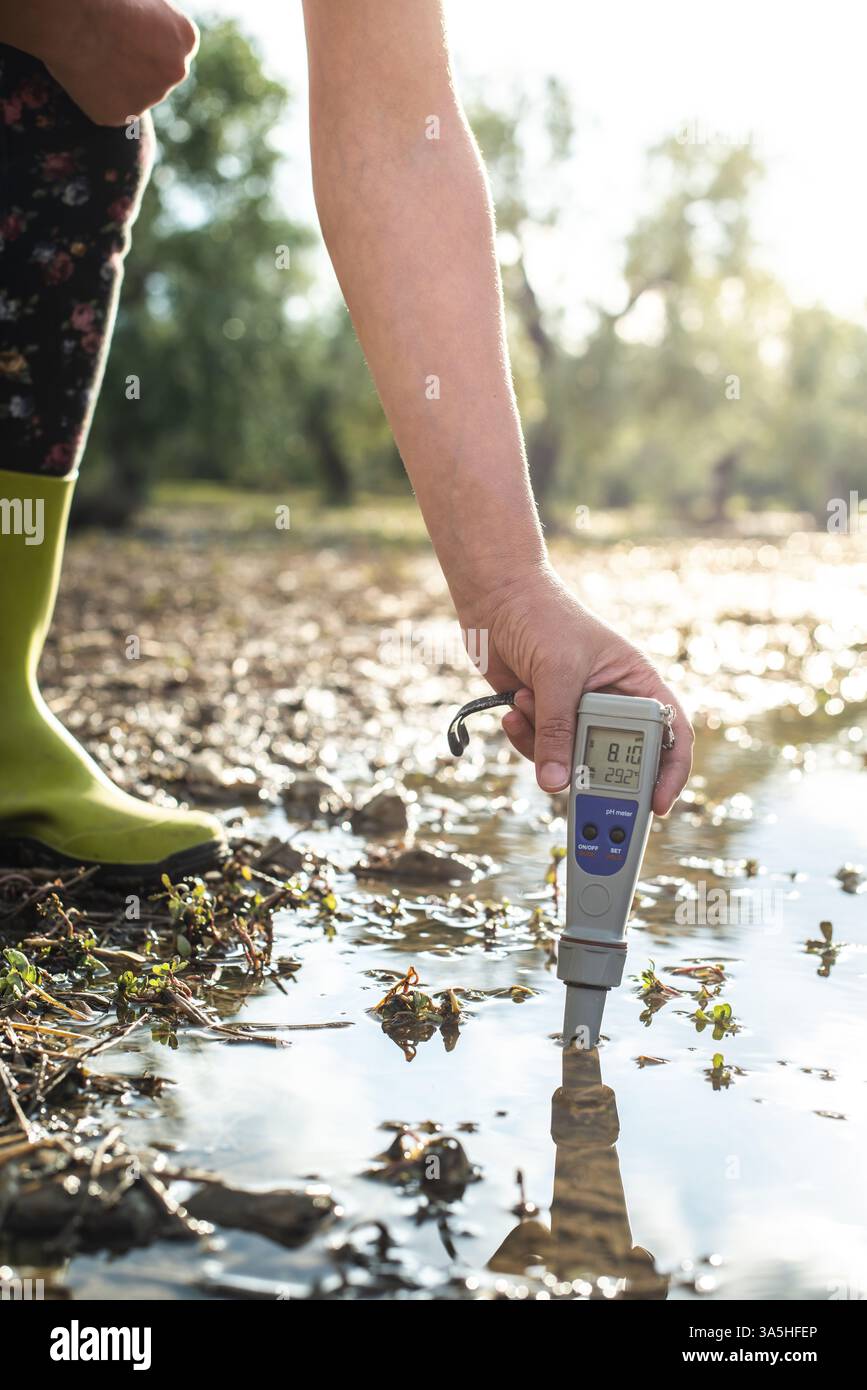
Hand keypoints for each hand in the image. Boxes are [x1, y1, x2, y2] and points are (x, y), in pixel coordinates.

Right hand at [38, 0, 197, 125]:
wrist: (71, 16)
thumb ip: (154, 20)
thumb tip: (147, 32)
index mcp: (186, 38)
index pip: (172, 47)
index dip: (147, 39)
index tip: (127, 30)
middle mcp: (177, 71)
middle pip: (157, 74)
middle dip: (137, 64)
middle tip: (107, 44)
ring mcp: (151, 97)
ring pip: (135, 92)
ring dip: (117, 79)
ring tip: (92, 53)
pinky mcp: (122, 115)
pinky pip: (110, 107)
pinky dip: (97, 94)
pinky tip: (84, 72)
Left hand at [458, 562, 693, 814]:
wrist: (495, 596)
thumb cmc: (543, 617)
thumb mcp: (558, 673)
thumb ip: (558, 729)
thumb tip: (557, 783)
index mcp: (636, 683)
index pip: (670, 733)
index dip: (671, 771)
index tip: (658, 804)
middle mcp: (611, 701)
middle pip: (619, 757)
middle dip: (593, 771)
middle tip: (573, 783)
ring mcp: (575, 711)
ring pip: (572, 759)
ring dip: (545, 744)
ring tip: (526, 704)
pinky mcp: (543, 716)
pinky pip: (541, 749)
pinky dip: (524, 736)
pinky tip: (513, 708)